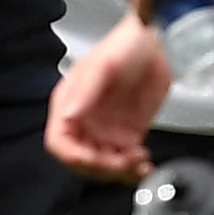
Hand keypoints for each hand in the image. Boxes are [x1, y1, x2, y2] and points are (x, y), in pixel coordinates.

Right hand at [46, 17, 170, 182]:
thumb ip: (87, 91)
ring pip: (104, 166)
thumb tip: (71, 115)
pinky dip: (134, 170)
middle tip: (125, 162)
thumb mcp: (104, 66)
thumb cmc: (124, 45)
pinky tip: (144, 165)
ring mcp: (105, 130)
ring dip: (120, 172)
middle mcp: (84, 121)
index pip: (59, 142)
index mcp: (69, 104)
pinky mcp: (126, 135)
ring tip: (139, 162)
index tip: (95, 160)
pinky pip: (125, 162)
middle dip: (102, 168)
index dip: (73, 157)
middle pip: (82, 160)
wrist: (154, 42)